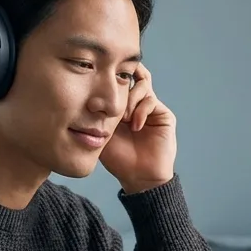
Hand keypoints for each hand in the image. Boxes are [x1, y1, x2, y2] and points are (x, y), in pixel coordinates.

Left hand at [98, 63, 176, 193]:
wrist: (138, 177)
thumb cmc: (117, 159)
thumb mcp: (101, 132)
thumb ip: (96, 113)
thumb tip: (87, 92)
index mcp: (122, 105)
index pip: (120, 79)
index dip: (112, 75)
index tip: (100, 76)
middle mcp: (138, 103)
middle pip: (134, 74)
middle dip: (122, 82)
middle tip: (112, 98)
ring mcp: (151, 108)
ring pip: (142, 84)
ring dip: (130, 98)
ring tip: (124, 118)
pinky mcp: (163, 115)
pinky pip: (151, 101)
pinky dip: (140, 111)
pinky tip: (134, 126)